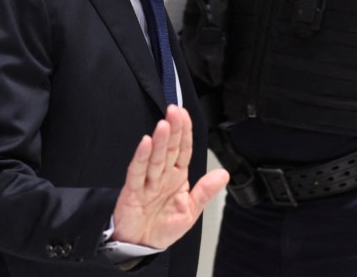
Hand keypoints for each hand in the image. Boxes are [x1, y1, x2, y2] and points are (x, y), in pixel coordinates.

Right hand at [111, 105, 229, 248]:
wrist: (141, 245)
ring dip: (159, 141)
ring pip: (155, 157)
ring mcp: (147, 182)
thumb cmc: (162, 227)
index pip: (182, 150)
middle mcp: (162, 176)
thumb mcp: (190, 211)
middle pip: (168, 149)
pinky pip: (137, 172)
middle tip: (174, 111)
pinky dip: (141, 158)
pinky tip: (145, 144)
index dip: (184, 133)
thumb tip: (224, 174)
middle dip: (172, 129)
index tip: (185, 115)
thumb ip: (205, 191)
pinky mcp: (132, 191)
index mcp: (177, 177)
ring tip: (164, 124)